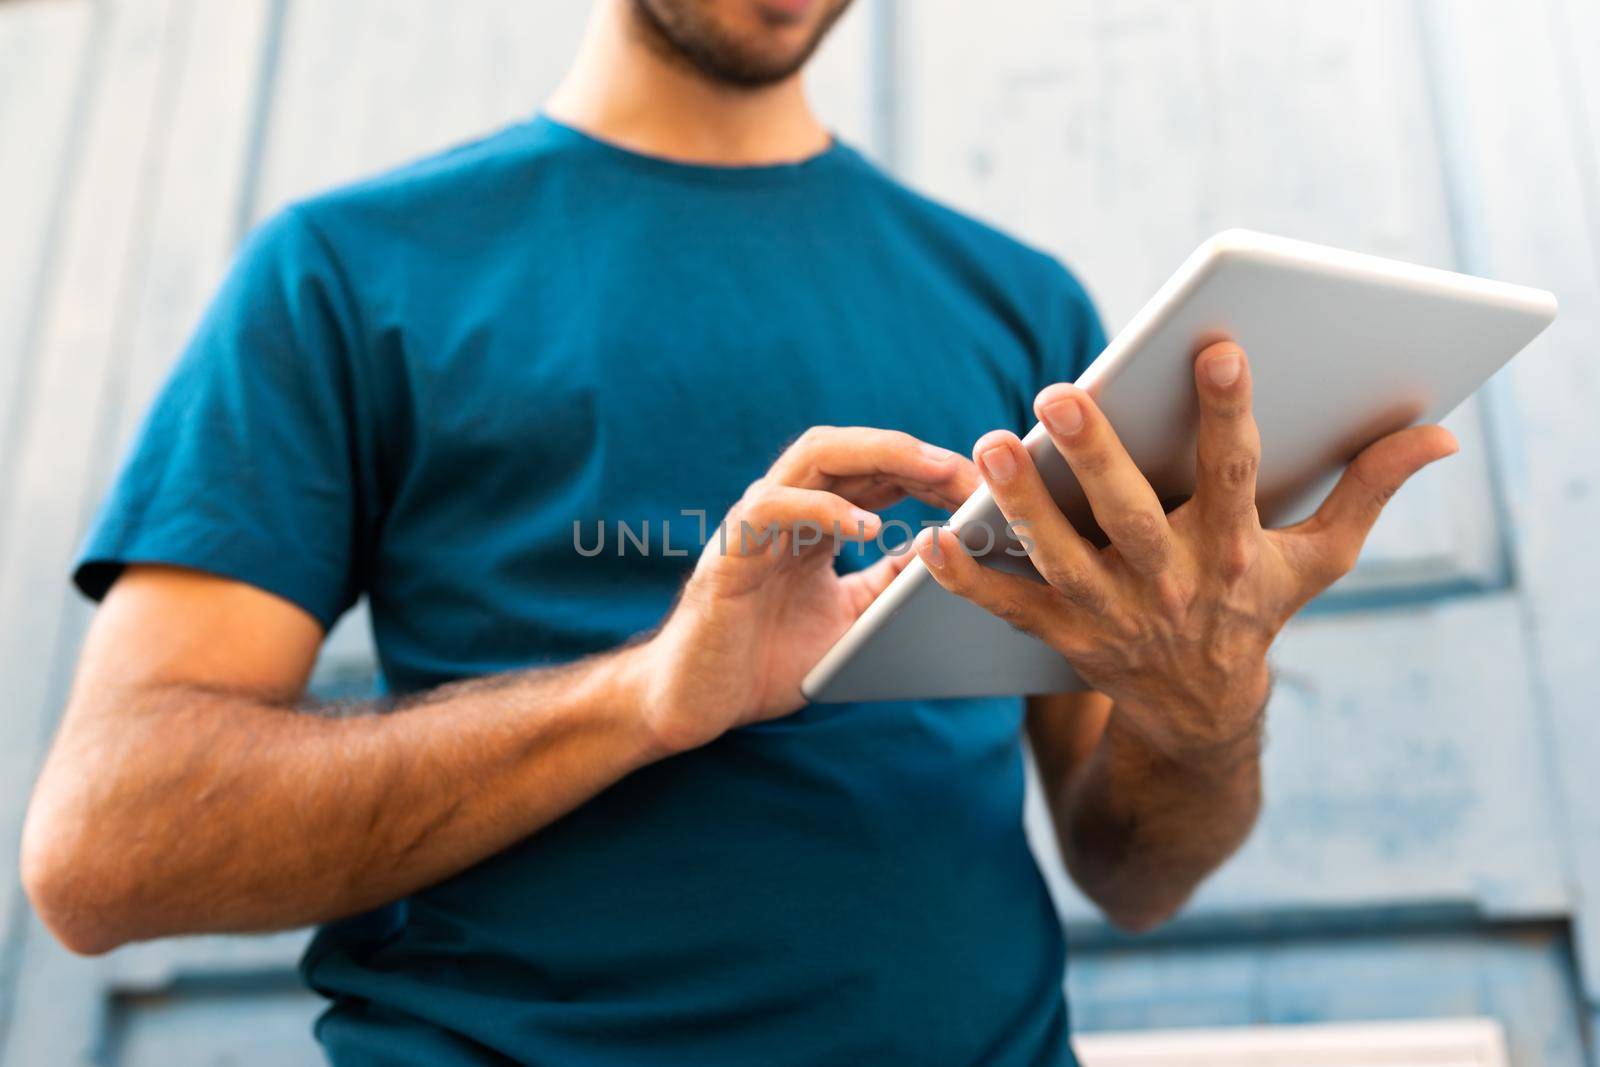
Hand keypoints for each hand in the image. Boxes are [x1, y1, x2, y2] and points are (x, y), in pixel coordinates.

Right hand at [635, 427, 977, 752]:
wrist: (696, 701)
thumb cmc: (764, 659)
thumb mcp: (848, 617)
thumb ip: (887, 582)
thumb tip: (946, 554)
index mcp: (810, 521)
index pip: (873, 470)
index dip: (926, 469)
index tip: (979, 483)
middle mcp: (783, 508)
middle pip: (849, 448)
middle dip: (912, 451)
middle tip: (967, 468)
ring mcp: (754, 524)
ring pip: (814, 456)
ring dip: (880, 455)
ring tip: (932, 473)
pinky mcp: (729, 553)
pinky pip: (773, 509)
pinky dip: (823, 509)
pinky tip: (868, 526)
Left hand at [916, 342, 1458, 756]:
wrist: (1202, 712)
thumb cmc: (1260, 610)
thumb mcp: (1319, 559)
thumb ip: (1368, 489)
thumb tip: (1437, 432)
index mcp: (1234, 552)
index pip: (1236, 475)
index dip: (1230, 414)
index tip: (1218, 348)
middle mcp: (1170, 584)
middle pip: (1131, 516)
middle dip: (1096, 456)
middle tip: (1058, 393)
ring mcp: (1111, 615)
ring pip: (1059, 558)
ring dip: (1019, 507)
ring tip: (987, 446)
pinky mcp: (1063, 636)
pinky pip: (1008, 607)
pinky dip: (967, 579)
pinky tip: (929, 539)